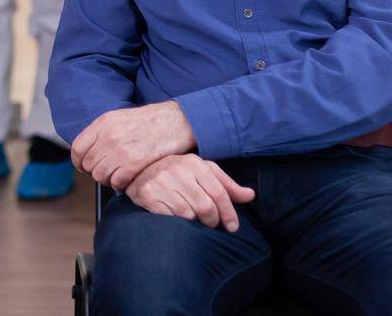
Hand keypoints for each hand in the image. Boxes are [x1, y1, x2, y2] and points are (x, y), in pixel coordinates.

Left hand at [70, 101, 195, 189]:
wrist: (176, 121)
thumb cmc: (149, 121)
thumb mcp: (119, 118)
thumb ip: (101, 133)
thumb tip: (86, 152)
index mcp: (103, 123)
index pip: (77, 148)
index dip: (78, 161)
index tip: (83, 166)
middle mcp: (109, 136)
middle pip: (88, 165)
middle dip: (95, 171)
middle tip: (106, 171)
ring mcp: (121, 150)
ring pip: (100, 176)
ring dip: (107, 179)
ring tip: (117, 175)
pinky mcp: (135, 163)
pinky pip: (116, 183)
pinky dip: (120, 184)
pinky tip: (127, 178)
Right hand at [127, 154, 255, 231]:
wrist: (140, 169)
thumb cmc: (179, 173)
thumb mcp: (203, 172)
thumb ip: (226, 185)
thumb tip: (250, 196)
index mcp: (195, 163)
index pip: (219, 192)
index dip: (229, 213)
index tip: (232, 227)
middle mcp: (178, 170)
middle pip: (205, 207)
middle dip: (212, 221)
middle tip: (210, 224)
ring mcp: (162, 182)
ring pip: (188, 214)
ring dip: (193, 222)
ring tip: (192, 219)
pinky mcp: (148, 194)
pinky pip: (169, 217)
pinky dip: (176, 222)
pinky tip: (176, 219)